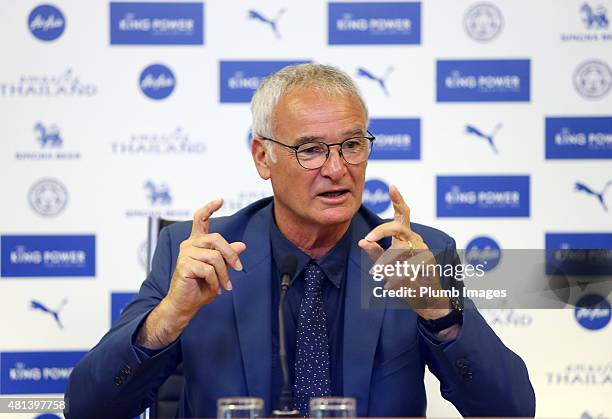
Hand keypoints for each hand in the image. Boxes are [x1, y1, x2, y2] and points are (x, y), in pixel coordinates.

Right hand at [164, 198, 246, 318]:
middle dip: (230, 254)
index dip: (210, 208)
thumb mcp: (220, 270)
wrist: (186, 305)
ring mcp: (185, 254)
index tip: (221, 200)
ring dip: (224, 274)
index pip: (201, 219)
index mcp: (196, 242)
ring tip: (224, 285)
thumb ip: (227, 256)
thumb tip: (242, 245)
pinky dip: (216, 281)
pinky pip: (208, 270)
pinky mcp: (183, 265)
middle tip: (239, 268)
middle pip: (216, 239)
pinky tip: (215, 289)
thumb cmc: (201, 287)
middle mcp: (189, 244)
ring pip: (214, 257)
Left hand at [358, 185, 449, 319]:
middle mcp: (416, 240)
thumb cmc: (407, 282)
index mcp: (406, 237)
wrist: (427, 301)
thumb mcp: (387, 267)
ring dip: (386, 264)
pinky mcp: (428, 263)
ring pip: (398, 250)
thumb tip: (361, 241)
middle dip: (387, 222)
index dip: (398, 200)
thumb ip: (376, 253)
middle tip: (373, 229)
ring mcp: (423, 251)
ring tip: (380, 276)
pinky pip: (405, 267)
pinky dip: (396, 277)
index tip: (392, 186)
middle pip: (401, 224)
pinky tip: (393, 284)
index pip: (402, 215)